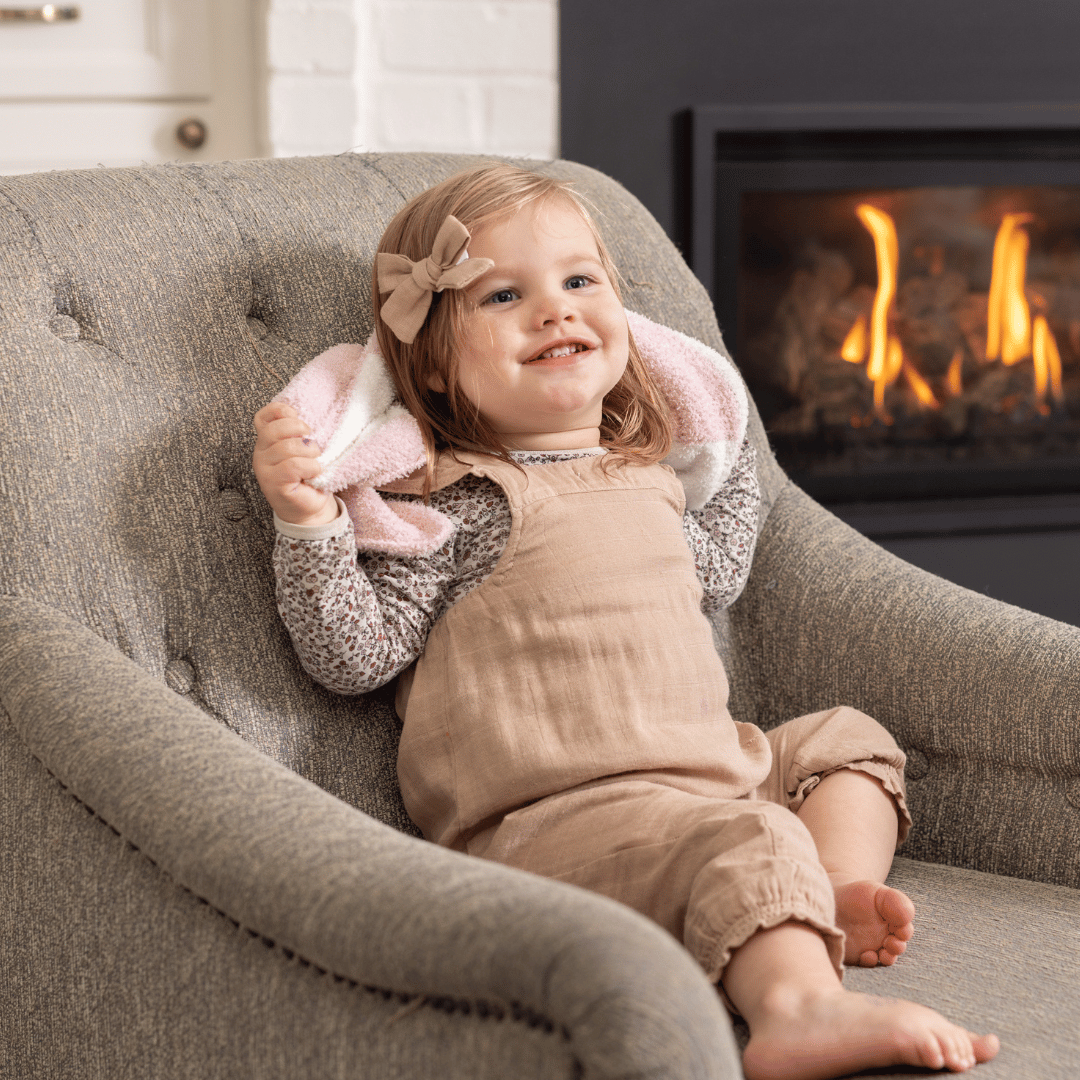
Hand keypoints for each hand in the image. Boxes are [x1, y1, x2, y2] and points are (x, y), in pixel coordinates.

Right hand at [252, 402, 338, 525]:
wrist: (309, 507)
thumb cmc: (309, 477)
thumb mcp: (305, 451)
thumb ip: (301, 434)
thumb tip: (313, 421)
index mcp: (267, 441)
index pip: (263, 417)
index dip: (280, 410)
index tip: (298, 416)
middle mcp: (261, 452)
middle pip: (274, 429)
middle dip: (299, 429)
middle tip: (313, 443)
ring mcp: (264, 469)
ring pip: (286, 447)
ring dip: (310, 453)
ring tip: (316, 462)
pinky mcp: (272, 483)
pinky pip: (292, 466)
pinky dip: (310, 467)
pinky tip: (314, 473)